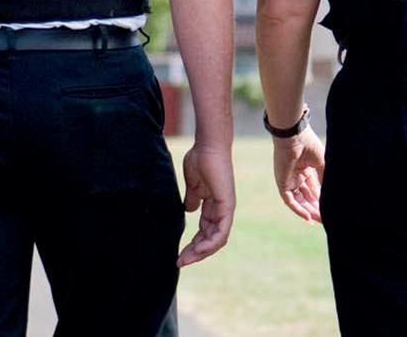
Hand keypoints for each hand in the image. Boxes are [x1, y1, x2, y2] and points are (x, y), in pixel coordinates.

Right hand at [177, 143, 234, 266]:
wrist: (207, 145)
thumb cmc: (200, 158)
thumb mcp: (193, 184)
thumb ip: (192, 198)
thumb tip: (189, 210)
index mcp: (213, 205)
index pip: (205, 231)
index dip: (193, 244)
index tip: (179, 254)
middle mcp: (222, 209)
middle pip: (210, 238)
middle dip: (194, 252)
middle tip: (179, 262)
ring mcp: (226, 208)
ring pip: (216, 239)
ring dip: (201, 252)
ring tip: (185, 259)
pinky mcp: (227, 205)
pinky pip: (221, 231)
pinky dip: (210, 243)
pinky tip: (198, 250)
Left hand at [272, 127, 324, 222]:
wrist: (294, 136)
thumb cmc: (308, 145)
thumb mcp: (321, 164)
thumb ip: (325, 179)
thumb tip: (331, 195)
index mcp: (305, 169)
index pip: (314, 188)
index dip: (321, 199)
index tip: (330, 209)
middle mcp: (297, 176)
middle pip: (307, 196)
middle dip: (316, 207)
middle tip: (327, 218)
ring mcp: (289, 180)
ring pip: (299, 201)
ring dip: (309, 211)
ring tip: (320, 220)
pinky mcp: (282, 183)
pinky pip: (289, 200)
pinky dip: (298, 209)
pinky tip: (308, 217)